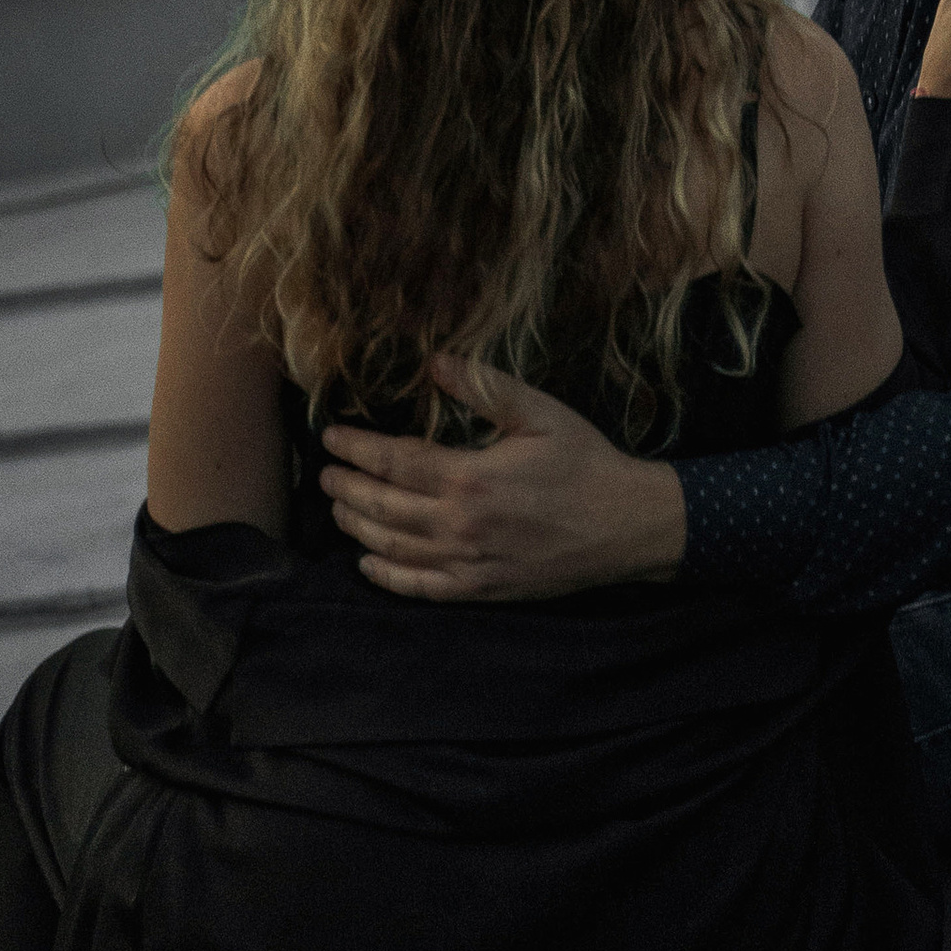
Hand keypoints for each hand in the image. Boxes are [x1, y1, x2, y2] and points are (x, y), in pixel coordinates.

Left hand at [320, 355, 686, 600]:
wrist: (626, 525)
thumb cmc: (585, 462)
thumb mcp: (541, 412)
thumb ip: (484, 387)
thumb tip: (435, 362)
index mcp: (472, 476)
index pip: (395, 461)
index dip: (357, 449)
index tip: (332, 437)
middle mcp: (461, 523)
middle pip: (383, 506)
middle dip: (347, 488)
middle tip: (324, 475)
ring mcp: (468, 562)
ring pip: (393, 546)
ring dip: (358, 526)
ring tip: (338, 509)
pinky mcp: (480, 589)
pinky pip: (419, 587)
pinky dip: (386, 576)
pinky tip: (368, 563)